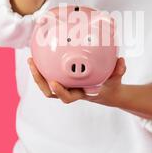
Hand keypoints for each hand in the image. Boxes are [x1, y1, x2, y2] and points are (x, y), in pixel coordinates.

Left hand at [28, 57, 151, 120]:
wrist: (108, 92)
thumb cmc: (110, 85)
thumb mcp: (117, 78)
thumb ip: (119, 70)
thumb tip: (120, 60)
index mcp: (81, 94)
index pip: (68, 97)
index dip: (60, 92)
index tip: (54, 83)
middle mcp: (71, 91)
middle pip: (50, 92)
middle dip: (39, 80)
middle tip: (33, 65)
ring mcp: (65, 87)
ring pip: (46, 85)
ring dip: (37, 74)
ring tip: (31, 60)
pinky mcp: (63, 80)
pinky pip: (50, 76)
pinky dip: (42, 69)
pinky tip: (39, 55)